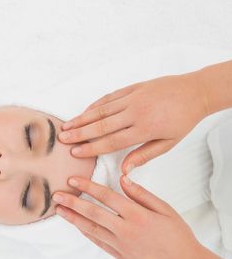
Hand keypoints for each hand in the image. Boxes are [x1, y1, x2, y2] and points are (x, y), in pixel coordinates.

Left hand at [51, 176, 206, 258]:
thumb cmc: (178, 235)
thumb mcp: (165, 209)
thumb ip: (141, 194)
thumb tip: (123, 179)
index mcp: (137, 215)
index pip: (107, 196)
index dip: (88, 187)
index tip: (73, 180)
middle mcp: (125, 231)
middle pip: (93, 213)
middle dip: (73, 203)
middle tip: (56, 195)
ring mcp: (121, 245)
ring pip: (91, 229)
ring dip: (73, 218)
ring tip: (59, 209)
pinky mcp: (119, 256)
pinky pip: (98, 242)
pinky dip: (85, 232)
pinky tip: (76, 225)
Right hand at [58, 73, 208, 173]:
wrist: (195, 92)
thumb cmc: (182, 120)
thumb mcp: (168, 143)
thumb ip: (144, 155)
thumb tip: (125, 170)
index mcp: (145, 129)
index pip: (112, 141)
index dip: (92, 147)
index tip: (76, 152)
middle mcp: (136, 112)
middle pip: (101, 125)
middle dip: (79, 133)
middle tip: (62, 139)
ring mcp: (133, 98)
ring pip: (102, 110)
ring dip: (82, 118)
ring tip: (66, 125)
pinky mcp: (132, 88)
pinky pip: (109, 97)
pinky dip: (94, 105)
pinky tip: (83, 112)